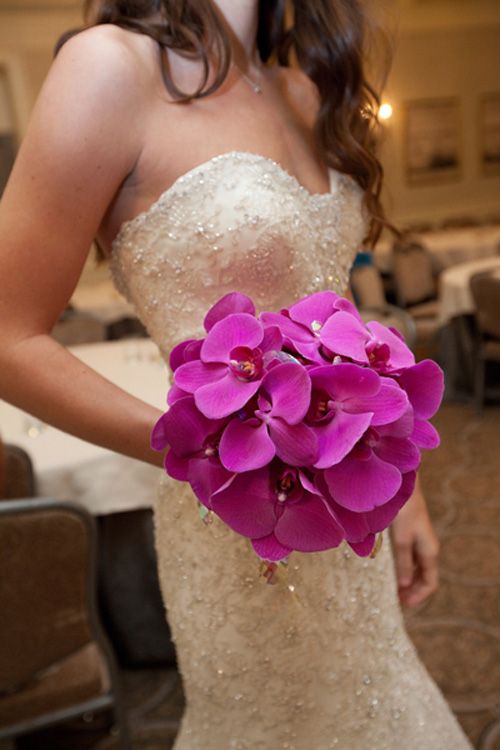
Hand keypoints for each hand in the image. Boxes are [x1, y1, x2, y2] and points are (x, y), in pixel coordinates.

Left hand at [389, 476, 439, 608]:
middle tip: (397, 601)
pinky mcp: (412, 535)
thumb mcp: (402, 539)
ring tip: (395, 590)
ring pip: (419, 569)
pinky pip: (413, 559)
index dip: (418, 596)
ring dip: (409, 581)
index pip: (430, 583)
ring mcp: (421, 542)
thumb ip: (404, 562)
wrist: (404, 488)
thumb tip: (405, 585)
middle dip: (413, 591)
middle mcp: (428, 548)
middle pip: (425, 577)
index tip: (403, 605)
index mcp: (429, 552)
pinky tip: (395, 571)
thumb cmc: (403, 512)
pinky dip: (406, 569)